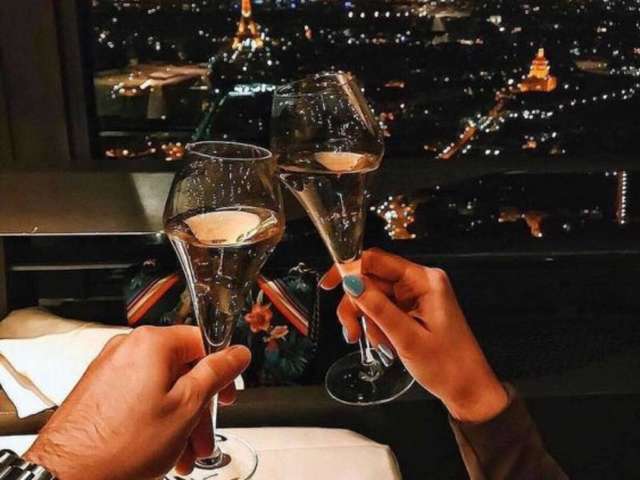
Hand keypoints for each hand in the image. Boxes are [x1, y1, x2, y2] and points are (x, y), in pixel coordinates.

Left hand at [24, 325, 250, 479]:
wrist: (68, 475)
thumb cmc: (121, 445)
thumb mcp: (187, 407)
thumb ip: (217, 374)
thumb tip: (237, 353)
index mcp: (151, 343)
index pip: (202, 341)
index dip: (221, 370)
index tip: (226, 394)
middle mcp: (128, 349)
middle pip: (182, 370)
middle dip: (199, 408)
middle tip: (204, 436)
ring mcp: (110, 370)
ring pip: (162, 389)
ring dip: (180, 421)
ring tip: (184, 454)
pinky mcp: (99, 392)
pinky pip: (140, 399)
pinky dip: (156, 421)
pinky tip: (162, 450)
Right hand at [322, 249, 507, 422]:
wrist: (468, 390)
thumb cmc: (447, 366)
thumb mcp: (407, 338)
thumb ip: (378, 308)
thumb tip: (350, 282)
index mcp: (424, 280)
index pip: (378, 260)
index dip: (350, 269)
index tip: (329, 286)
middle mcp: (419, 283)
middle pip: (371, 281)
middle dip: (357, 306)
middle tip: (352, 332)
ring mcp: (416, 297)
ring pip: (373, 297)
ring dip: (366, 320)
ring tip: (372, 344)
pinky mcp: (412, 311)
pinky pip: (383, 310)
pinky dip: (376, 327)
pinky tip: (383, 344)